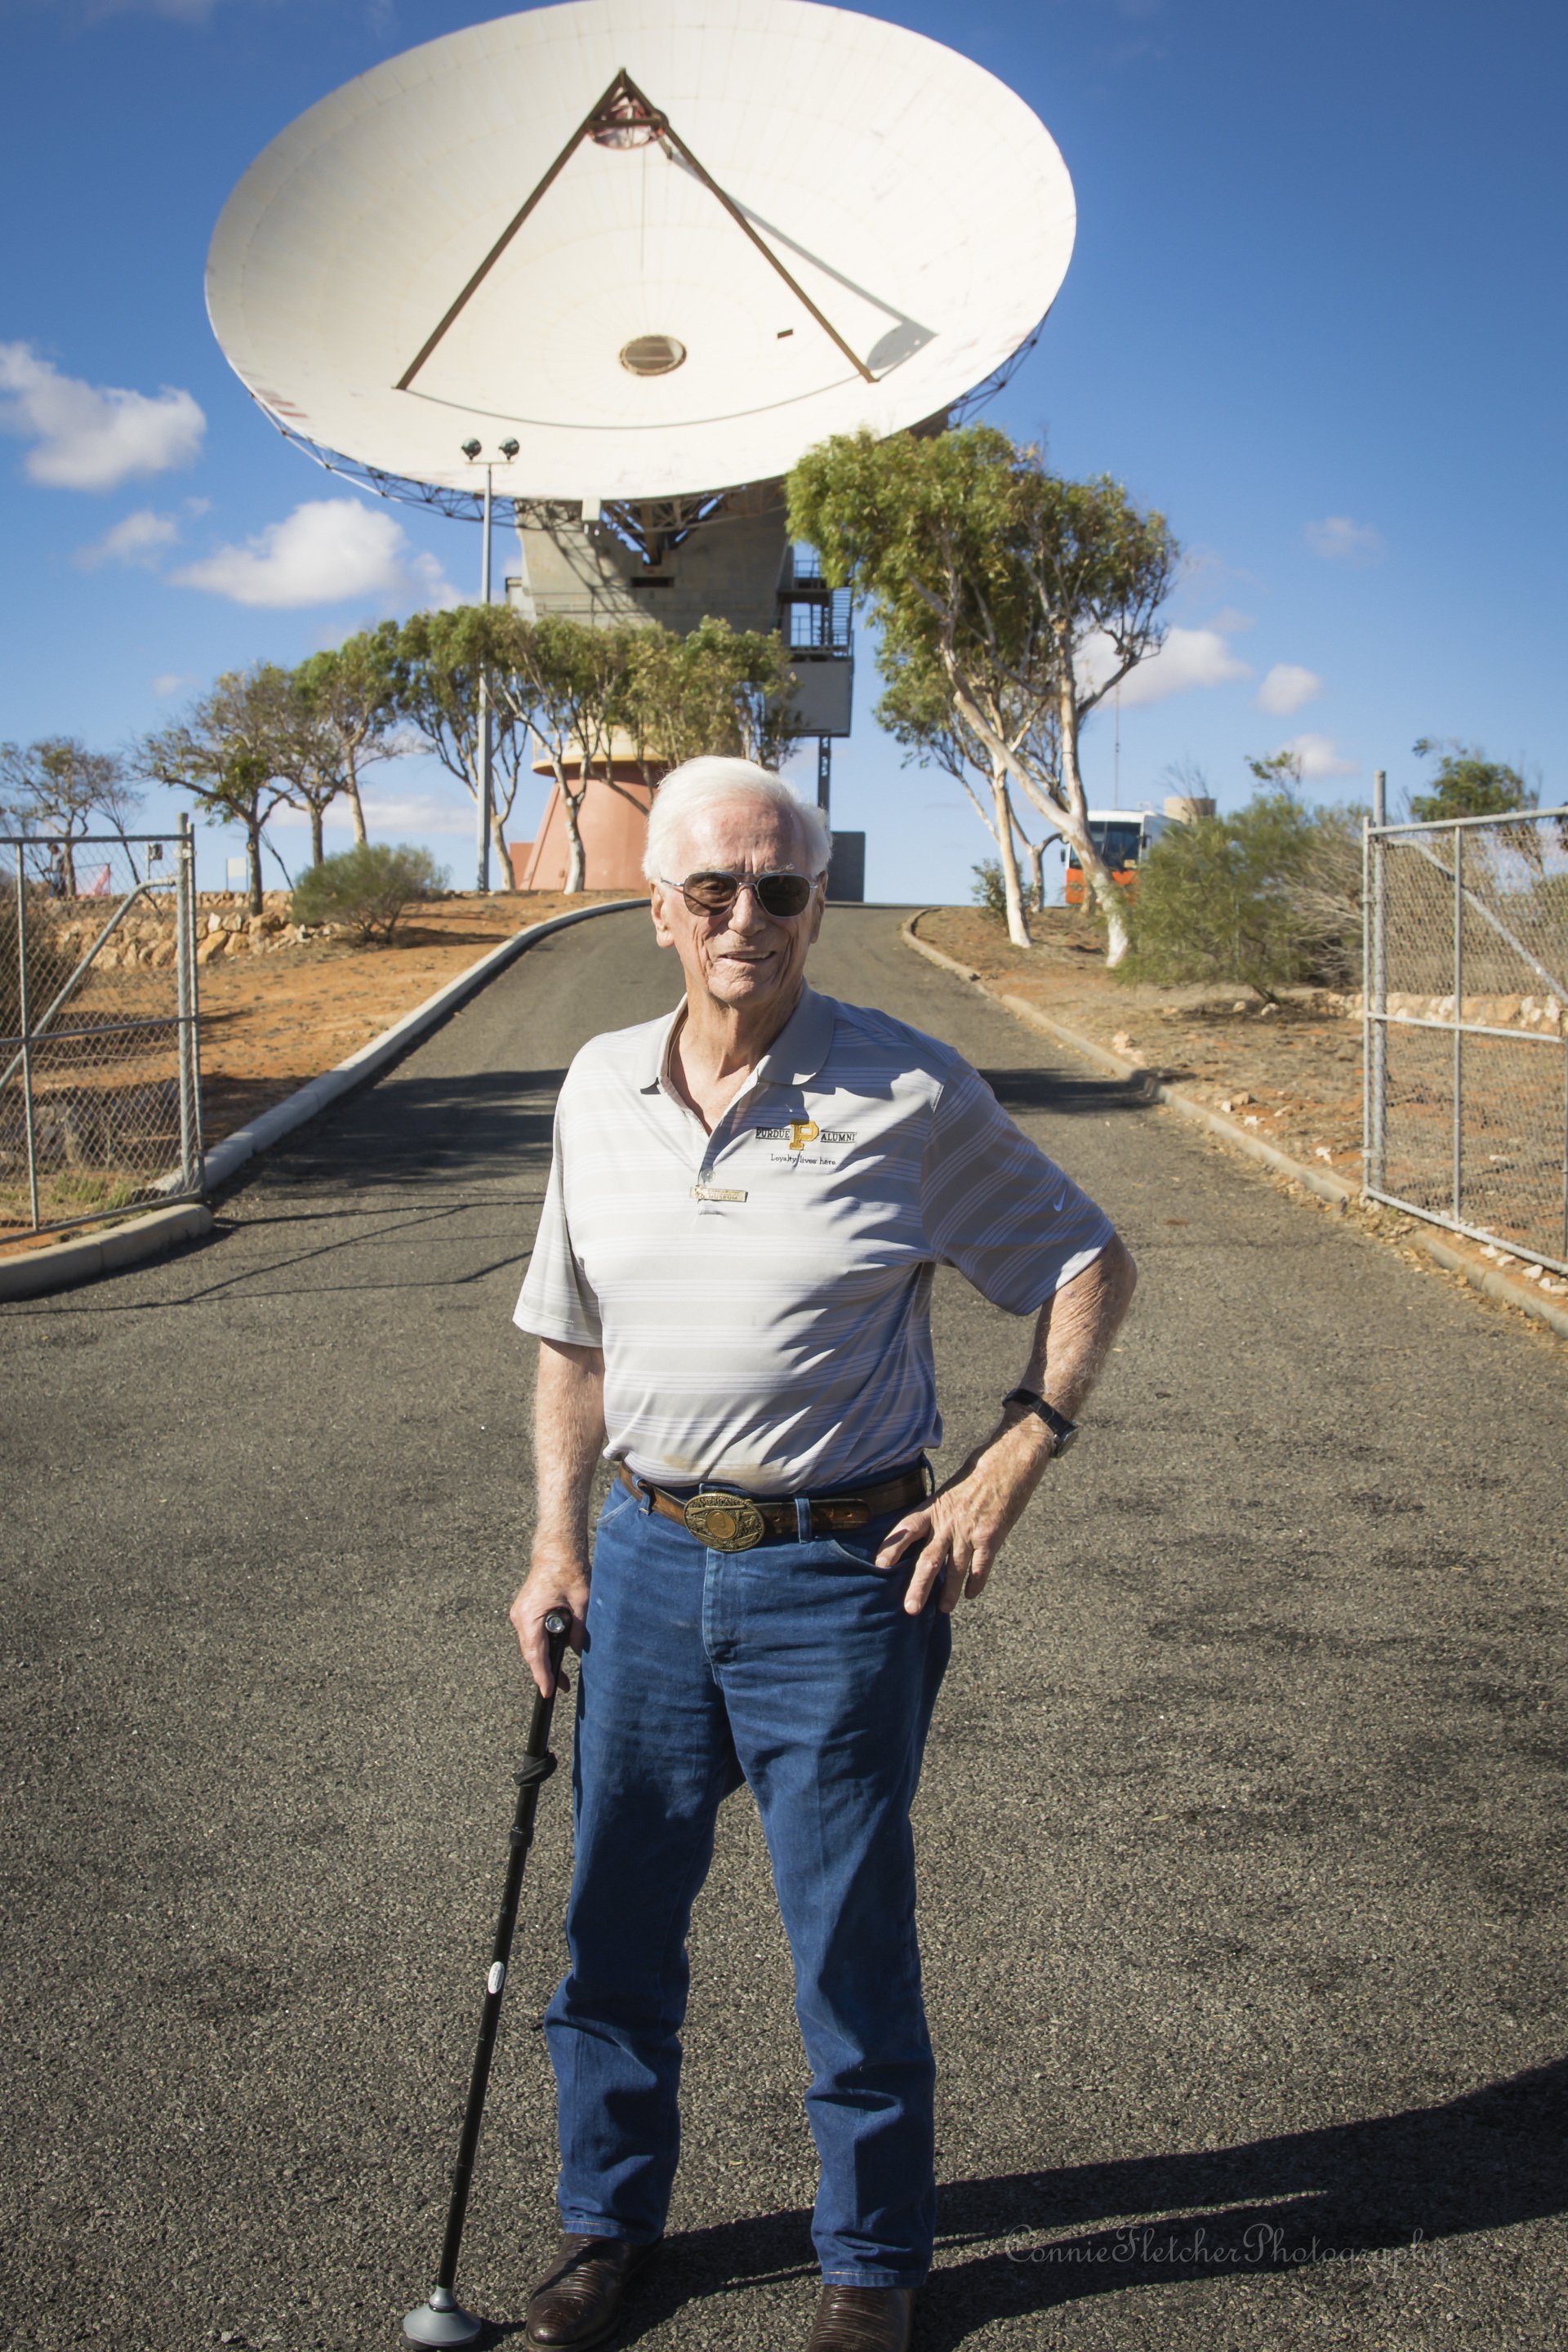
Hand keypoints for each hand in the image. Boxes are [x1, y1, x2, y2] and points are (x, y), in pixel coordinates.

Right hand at [509, 1549, 590, 1697]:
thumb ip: (580, 1629)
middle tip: (561, 1688)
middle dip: (545, 1672)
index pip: (535, 1653)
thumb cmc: (569, 1571)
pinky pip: (531, 1636)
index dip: (542, 1675)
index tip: (547, 1693)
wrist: (556, 1551)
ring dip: (544, 1660)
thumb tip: (578, 1651)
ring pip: (531, 1646)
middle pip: (531, 1653)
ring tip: (560, 1678)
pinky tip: (554, 1655)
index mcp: (530, 1614)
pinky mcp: (525, 1611)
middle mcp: (520, 1616)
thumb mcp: (582, 1602)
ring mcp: (520, 1614)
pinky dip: (542, 1647)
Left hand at [875, 1420, 1054, 1615]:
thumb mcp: (948, 1492)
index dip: (892, 1547)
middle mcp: (948, 1522)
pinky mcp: (991, 1536)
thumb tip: (922, 1537)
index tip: (879, 1566)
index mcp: (934, 1507)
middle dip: (918, 1586)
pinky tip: (971, 1594)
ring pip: (954, 1569)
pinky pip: (981, 1566)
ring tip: (943, 1609)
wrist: (1007, 1462)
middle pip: (928, 1559)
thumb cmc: (976, 1475)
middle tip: (910, 1608)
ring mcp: (969, 1531)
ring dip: (948, 1592)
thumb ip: (936, 1515)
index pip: (906, 1529)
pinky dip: (975, 1582)